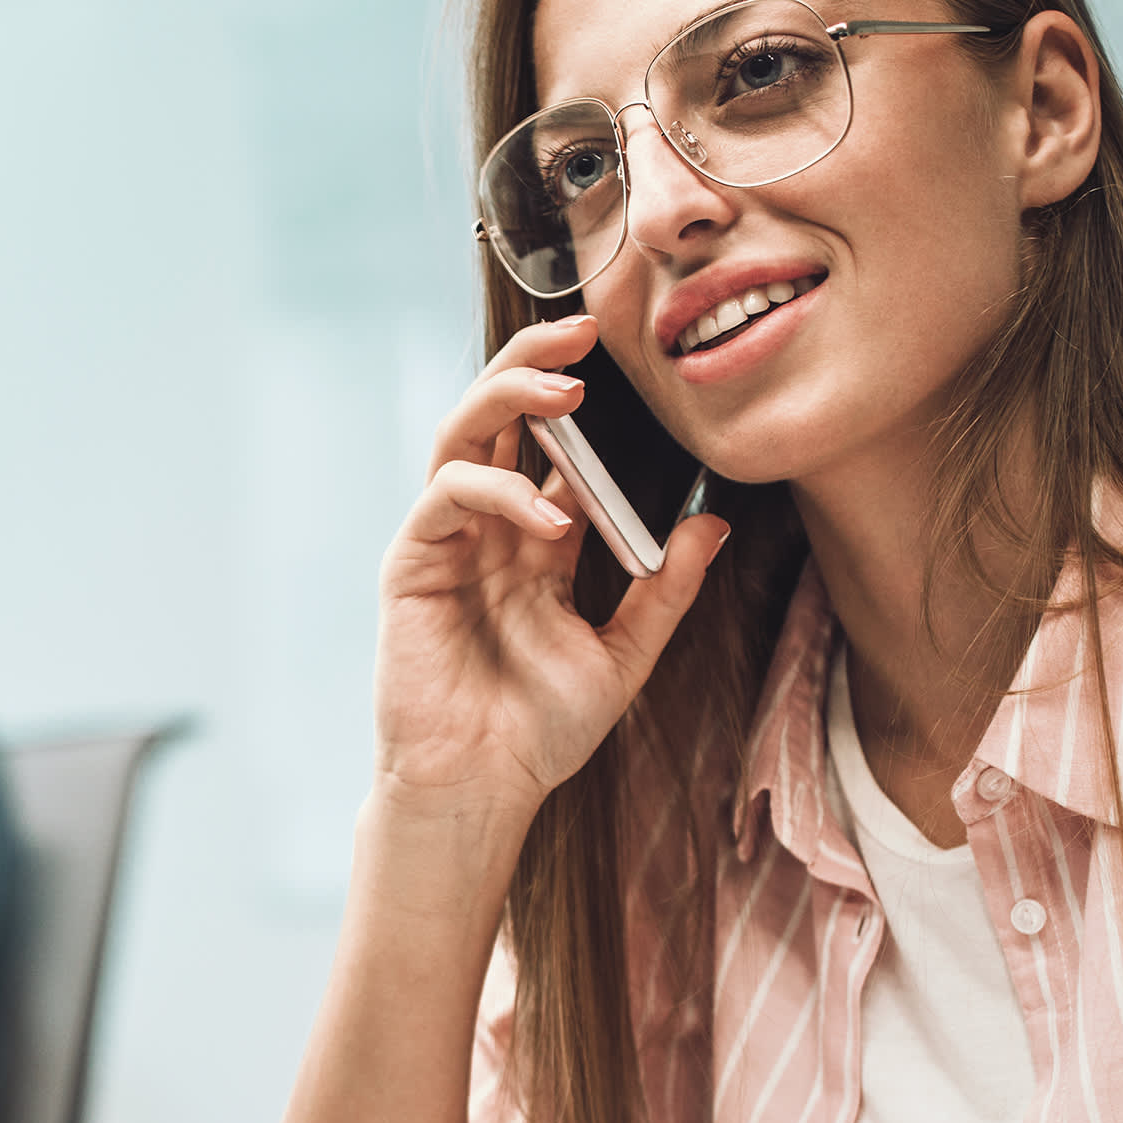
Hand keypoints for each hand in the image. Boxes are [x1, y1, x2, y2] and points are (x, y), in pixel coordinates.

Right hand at [375, 320, 727, 827]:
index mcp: (532, 540)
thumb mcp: (624, 655)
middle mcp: (485, 528)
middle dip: (534, 365)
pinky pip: (448, 497)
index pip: (549, 444)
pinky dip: (498, 493)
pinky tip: (549, 519)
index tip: (625, 359)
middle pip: (498, 417)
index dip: (578, 396)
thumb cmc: (538, 732)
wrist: (479, 789)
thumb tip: (710, 523)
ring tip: (565, 389)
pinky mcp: (412, 563)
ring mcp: (445, 541)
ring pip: (462, 434)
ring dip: (509, 398)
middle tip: (584, 333)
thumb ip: (664, 591)